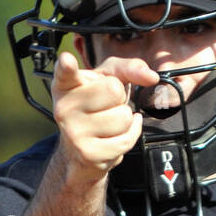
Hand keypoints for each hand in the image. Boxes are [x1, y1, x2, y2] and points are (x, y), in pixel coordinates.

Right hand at [51, 50, 158, 184]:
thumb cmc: (96, 106)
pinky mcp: (88, 154)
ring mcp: (74, 133)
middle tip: (106, 106)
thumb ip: (129, 68)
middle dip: (120, 98)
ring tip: (109, 123)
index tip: (67, 61)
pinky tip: (117, 134)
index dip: (67, 66)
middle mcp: (64, 108)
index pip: (65, 72)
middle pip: (114, 90)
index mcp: (66, 85)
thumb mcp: (108, 79)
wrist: (80, 149)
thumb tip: (151, 77)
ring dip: (125, 120)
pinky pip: (126, 140)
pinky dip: (130, 135)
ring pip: (124, 117)